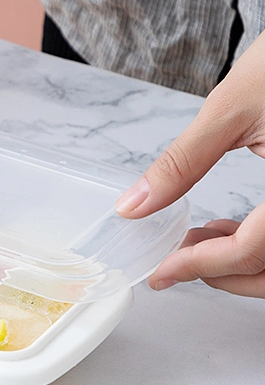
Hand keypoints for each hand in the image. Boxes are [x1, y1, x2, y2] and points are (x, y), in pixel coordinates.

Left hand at [115, 29, 264, 296]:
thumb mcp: (231, 109)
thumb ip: (181, 163)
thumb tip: (133, 206)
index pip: (252, 251)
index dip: (200, 266)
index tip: (160, 272)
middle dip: (222, 275)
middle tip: (174, 262)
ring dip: (242, 265)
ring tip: (196, 241)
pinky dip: (262, 245)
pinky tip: (229, 228)